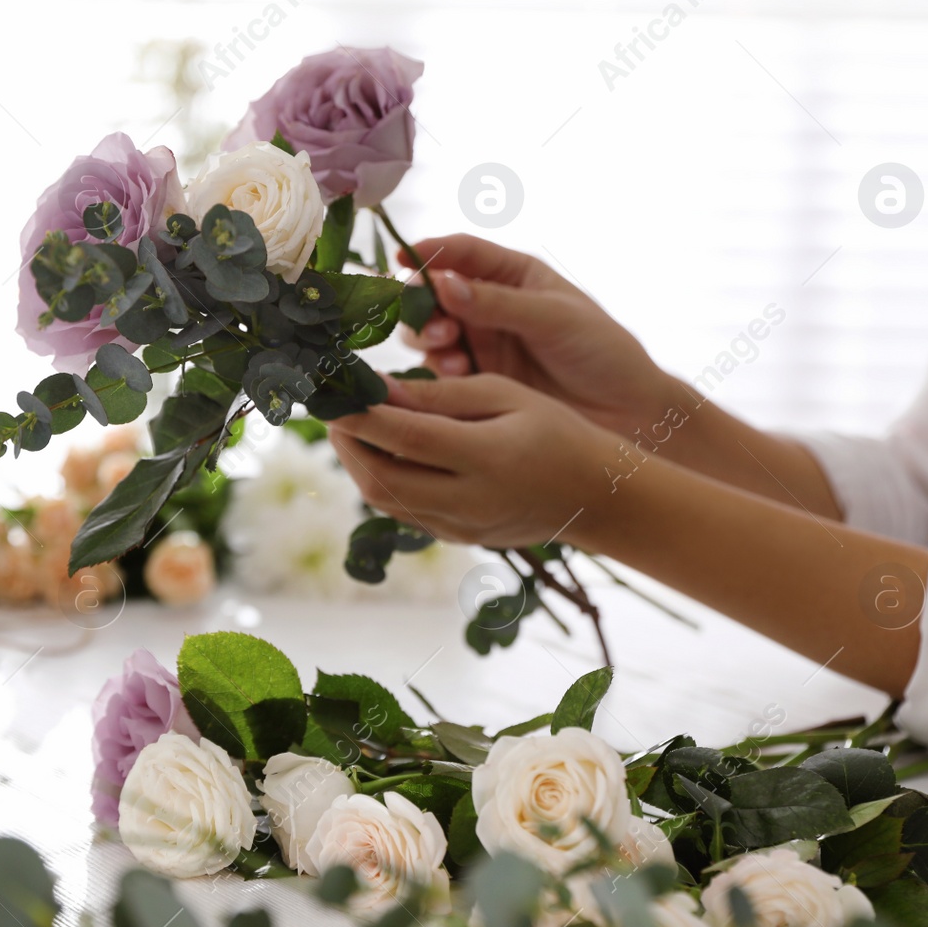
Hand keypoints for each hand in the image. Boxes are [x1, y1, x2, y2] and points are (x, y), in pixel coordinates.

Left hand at [326, 374, 615, 548]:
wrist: (596, 496)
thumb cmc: (556, 431)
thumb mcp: (506, 394)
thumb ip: (443, 395)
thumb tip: (382, 388)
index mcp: (488, 457)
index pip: (406, 438)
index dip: (361, 416)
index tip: (332, 392)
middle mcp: (469, 499)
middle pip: (382, 479)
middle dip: (347, 443)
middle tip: (335, 409)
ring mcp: (461, 526)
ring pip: (385, 501)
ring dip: (358, 464)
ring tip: (351, 429)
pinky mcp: (458, 538)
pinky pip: (404, 513)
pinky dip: (383, 482)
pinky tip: (383, 455)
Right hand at [403, 235, 677, 436]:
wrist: (627, 414)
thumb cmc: (603, 352)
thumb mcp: (555, 318)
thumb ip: (498, 303)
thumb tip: (444, 283)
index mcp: (513, 276)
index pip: (462, 252)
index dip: (430, 251)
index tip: (403, 258)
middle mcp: (488, 306)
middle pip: (433, 294)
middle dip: (423, 306)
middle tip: (440, 328)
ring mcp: (480, 344)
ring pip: (429, 333)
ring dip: (428, 339)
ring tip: (452, 355)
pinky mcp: (476, 382)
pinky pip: (438, 373)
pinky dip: (436, 373)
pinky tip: (454, 378)